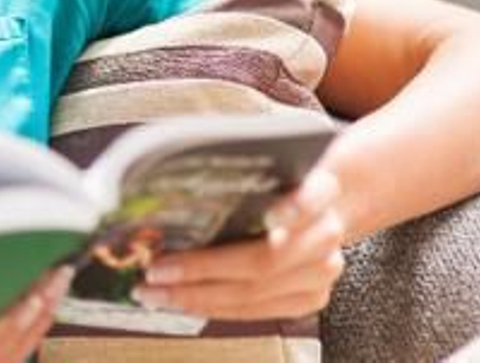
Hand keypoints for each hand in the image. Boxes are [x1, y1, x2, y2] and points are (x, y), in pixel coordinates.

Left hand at [131, 168, 346, 319]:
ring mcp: (319, 273)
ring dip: (196, 296)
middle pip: (264, 260)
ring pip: (253, 295)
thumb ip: (240, 176)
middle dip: (202, 269)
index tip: (270, 215)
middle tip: (157, 269)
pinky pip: (254, 312)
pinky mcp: (308, 299)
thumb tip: (171, 179)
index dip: (293, 209)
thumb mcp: (270, 167)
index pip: (309, 199)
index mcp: (321, 191)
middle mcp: (324, 235)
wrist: (322, 209)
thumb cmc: (282, 185)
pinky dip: (211, 307)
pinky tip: (179, 300)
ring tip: (155, 291)